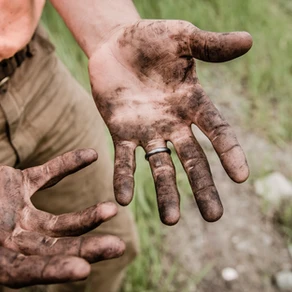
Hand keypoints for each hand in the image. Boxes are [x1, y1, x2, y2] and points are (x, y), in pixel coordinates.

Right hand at [0, 149, 124, 287]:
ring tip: (112, 209)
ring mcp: (19, 213)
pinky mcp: (19, 185)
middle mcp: (14, 239)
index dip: (55, 271)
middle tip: (118, 247)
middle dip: (87, 248)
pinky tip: (90, 155)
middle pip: (58, 248)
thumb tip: (4, 266)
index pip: (32, 270)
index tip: (83, 270)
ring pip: (61, 219)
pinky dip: (68, 164)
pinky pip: (49, 174)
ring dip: (87, 215)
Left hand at [89, 20, 251, 224]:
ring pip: (159, 166)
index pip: (217, 130)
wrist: (115, 45)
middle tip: (213, 217)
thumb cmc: (150, 39)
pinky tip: (123, 199)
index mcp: (192, 102)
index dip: (229, 152)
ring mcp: (147, 131)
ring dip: (165, 192)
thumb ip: (211, 45)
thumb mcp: (182, 37)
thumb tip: (248, 40)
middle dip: (202, 187)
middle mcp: (173, 123)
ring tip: (170, 221)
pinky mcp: (120, 132)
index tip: (241, 177)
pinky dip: (124, 178)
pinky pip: (123, 159)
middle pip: (192, 159)